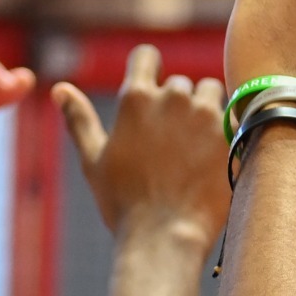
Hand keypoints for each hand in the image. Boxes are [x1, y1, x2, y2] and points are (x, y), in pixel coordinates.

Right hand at [54, 45, 229, 244]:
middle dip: (177, 106)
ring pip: (211, 94)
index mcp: (136, 98)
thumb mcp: (94, 160)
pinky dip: (226, 132)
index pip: (146, 56)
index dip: (149, 69)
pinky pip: (234, 117)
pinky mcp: (232, 135)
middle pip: (181, 84)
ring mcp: (206, 115)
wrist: (165, 238)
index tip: (153, 89)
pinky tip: (216, 157)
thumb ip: (79, 119)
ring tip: (196, 149)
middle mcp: (173, 97)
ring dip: (205, 112)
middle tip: (172, 145)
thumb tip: (60, 89)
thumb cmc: (123, 204)